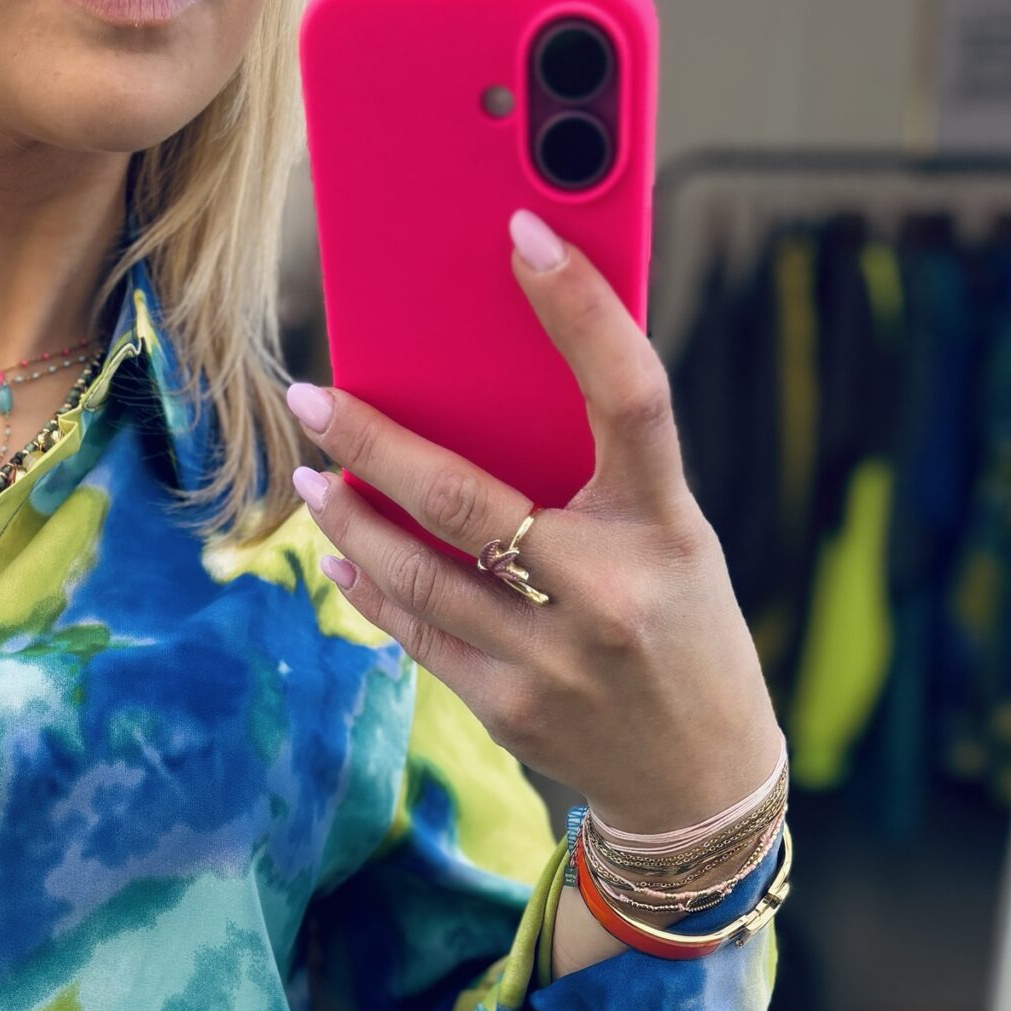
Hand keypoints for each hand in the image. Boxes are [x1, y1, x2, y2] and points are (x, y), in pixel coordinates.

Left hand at [286, 208, 780, 841]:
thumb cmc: (681, 627)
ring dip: (352, 519)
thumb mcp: (674, 541)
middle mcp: (610, 592)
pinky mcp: (508, 708)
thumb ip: (599, 478)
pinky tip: (340, 553)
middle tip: (310, 396)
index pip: (631, 396)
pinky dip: (371, 587)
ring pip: (422, 573)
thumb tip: (486, 391)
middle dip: (375, 441)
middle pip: (468, 498)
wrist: (700, 781)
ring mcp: (553, 659)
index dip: (581, 309)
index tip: (522, 230)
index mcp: (669, 527)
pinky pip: (418, 633)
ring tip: (311, 475)